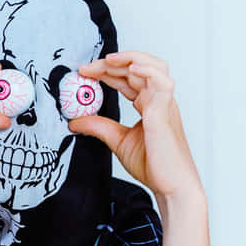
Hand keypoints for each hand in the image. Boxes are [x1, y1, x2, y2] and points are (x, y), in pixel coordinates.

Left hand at [68, 51, 202, 199]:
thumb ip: (98, 127)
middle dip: (111, 63)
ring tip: (109, 60)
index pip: (127, 79)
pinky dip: (148, 71)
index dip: (106, 72)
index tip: (84, 73)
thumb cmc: (154, 166)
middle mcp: (158, 101)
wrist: (171, 187)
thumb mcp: (117, 141)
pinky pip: (162, 83)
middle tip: (87, 68)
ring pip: (154, 67)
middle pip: (137, 69)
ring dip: (131, 58)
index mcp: (149, 105)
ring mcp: (164, 105)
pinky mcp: (165, 113)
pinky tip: (132, 68)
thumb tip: (75, 121)